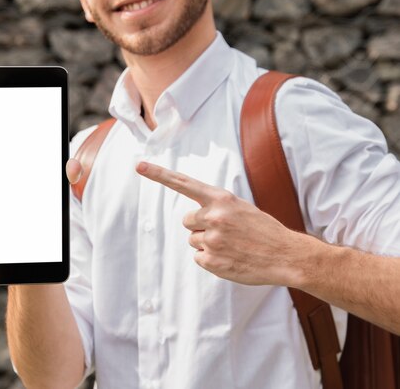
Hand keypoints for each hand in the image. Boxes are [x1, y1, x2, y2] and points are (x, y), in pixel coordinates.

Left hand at [135, 161, 306, 286]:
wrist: (287, 255)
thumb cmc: (264, 230)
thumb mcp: (242, 208)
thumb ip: (216, 208)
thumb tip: (193, 219)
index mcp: (221, 199)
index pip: (183, 183)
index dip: (158, 174)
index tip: (138, 165)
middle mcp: (213, 216)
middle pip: (187, 221)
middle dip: (200, 226)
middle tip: (226, 232)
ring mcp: (212, 239)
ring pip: (193, 240)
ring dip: (207, 243)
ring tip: (232, 246)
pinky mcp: (211, 261)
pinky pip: (199, 258)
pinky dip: (212, 260)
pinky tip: (231, 258)